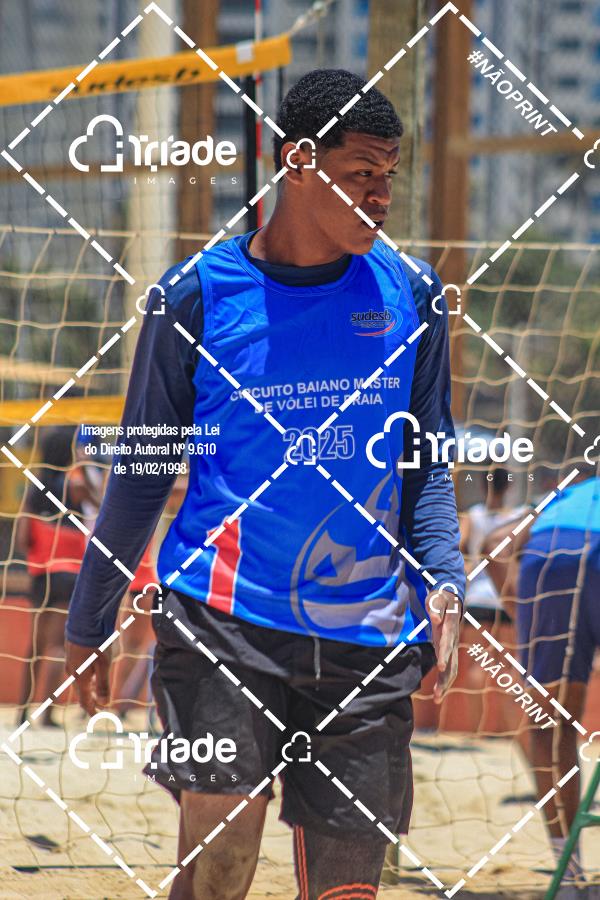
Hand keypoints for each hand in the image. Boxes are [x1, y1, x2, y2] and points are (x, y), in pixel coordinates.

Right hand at [65, 640, 111, 715]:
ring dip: (89, 687)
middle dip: (90, 699)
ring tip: (97, 690)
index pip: (84, 701)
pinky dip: (86, 677)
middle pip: (81, 692)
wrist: (85, 623)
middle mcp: (72, 673)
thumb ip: (103, 685)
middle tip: (100, 704)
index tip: (98, 716)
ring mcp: (70, 663)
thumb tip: (104, 703)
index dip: (92, 710)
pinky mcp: (71, 654)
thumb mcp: (104, 665)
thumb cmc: (96, 644)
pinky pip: (77, 671)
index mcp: (80, 679)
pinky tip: (92, 673)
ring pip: (79, 680)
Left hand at [425, 589, 460, 704]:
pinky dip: (444, 682)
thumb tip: (434, 617)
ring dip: (445, 685)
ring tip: (436, 699)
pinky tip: (438, 694)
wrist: (452, 599)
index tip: (440, 667)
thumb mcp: (437, 598)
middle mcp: (453, 641)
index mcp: (450, 629)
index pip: (447, 644)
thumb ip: (435, 606)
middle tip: (437, 695)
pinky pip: (449, 670)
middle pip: (452, 663)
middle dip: (445, 679)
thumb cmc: (441, 598)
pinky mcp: (449, 651)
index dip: (444, 655)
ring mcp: (452, 647)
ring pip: (452, 670)